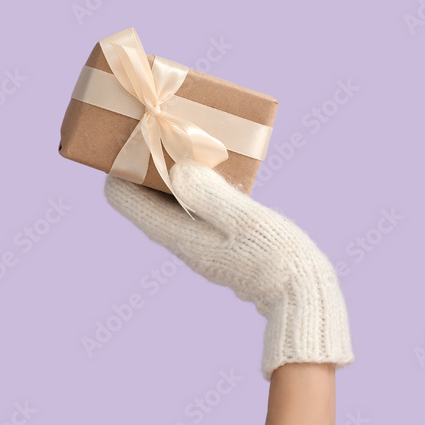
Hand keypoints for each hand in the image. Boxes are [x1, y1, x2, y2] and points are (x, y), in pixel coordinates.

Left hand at [104, 160, 353, 379]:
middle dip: (149, 163)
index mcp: (178, 235)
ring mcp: (202, 244)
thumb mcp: (245, 220)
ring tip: (190, 141)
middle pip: (145, 196)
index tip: (135, 137)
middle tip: (164, 128)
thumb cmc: (275, 257)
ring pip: (171, 201)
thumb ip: (210, 195)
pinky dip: (198, 185)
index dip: (122, 166)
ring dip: (175, 172)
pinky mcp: (222, 245)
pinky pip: (196, 208)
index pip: (123, 197)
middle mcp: (182, 240)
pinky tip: (220, 171)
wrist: (302, 296)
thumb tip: (175, 167)